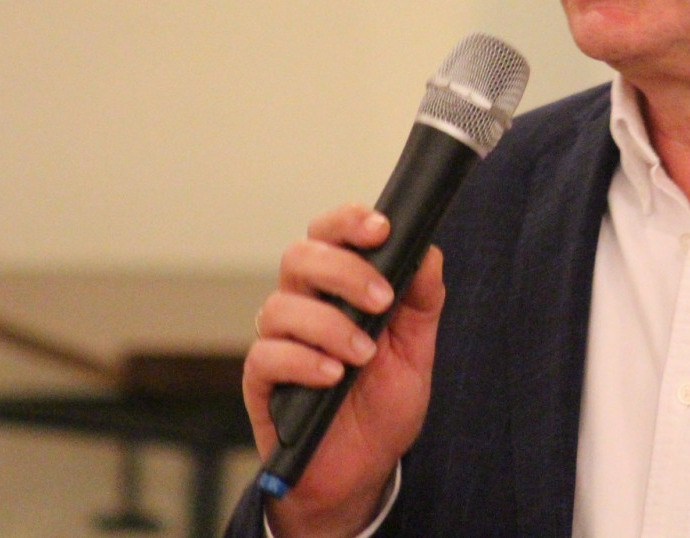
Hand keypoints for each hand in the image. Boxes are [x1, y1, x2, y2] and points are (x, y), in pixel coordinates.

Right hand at [244, 204, 444, 537]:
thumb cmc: (382, 402)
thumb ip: (422, 299)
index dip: (348, 221)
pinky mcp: (261, 381)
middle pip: (299, 256)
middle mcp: (302, 304)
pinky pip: (267, 356)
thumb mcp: (416, 349)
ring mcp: (278, 341)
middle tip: (382, 301)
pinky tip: (332, 376)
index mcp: (336, 287)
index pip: (329, 233)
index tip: (382, 228)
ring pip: (281, 306)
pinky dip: (303, 361)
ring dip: (330, 325)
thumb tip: (428, 251)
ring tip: (364, 354)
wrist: (362, 468)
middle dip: (345, 271)